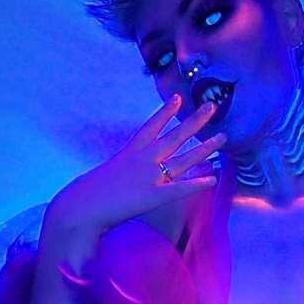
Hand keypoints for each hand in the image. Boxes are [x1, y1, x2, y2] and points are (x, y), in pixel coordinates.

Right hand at [46, 94, 223, 237]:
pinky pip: (180, 189)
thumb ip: (121, 173)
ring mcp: (150, 177)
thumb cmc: (87, 194)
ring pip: (183, 159)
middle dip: (195, 121)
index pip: (151, 127)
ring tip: (223, 138)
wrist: (81, 205)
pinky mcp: (153, 196)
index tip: (178, 98)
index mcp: (130, 152)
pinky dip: (197, 183)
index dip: (166, 112)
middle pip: (175, 136)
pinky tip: (213, 179)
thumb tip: (128, 176)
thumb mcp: (106, 175)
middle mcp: (143, 160)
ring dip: (205, 148)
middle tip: (213, 106)